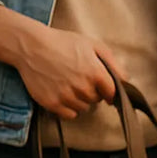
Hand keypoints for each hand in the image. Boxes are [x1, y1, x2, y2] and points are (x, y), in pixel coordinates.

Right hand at [0, 5, 123, 117]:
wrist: (31, 46)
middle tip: (78, 77)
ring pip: (83, 108)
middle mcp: (82, 87)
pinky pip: (69, 115)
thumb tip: (125, 80)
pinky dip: (67, 107)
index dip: (107, 90)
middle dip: (91, 92)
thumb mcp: (92, 45)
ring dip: (79, 99)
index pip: (112, 93)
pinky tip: (61, 92)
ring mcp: (66, 97)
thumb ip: (113, 63)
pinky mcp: (52, 104)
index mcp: (95, 72)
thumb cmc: (62, 42)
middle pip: (96, 101)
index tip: (102, 87)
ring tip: (67, 83)